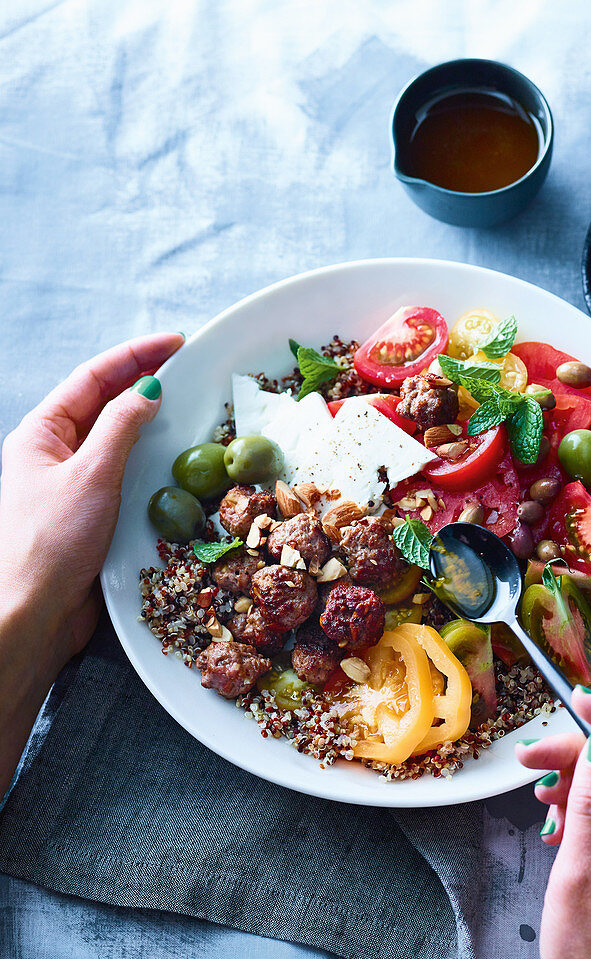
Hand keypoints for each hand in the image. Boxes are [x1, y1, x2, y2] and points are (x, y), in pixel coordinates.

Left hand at [0, 333, 182, 794]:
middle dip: (143, 382)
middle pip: (104, 404)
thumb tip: (147, 390)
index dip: (133, 356)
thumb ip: (121, 428)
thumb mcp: (90, 474)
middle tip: (187, 368)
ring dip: (149, 423)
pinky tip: (175, 463)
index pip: (92, 379)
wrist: (33, 613)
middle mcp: (55, 455)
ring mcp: (74, 486)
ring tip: (187, 408)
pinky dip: (150, 464)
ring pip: (116, 441)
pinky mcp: (92, 517)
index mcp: (42, 434)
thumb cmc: (50, 542)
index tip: (174, 343)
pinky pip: (126, 477)